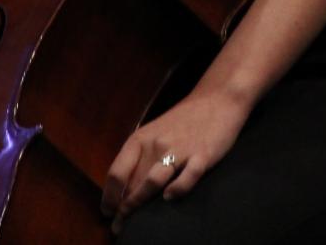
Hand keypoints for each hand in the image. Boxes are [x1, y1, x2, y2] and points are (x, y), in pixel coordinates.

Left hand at [100, 88, 252, 233]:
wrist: (217, 98)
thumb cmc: (183, 120)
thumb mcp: (154, 134)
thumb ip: (140, 158)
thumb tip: (124, 190)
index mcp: (140, 139)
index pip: (116, 173)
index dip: (108, 197)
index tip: (107, 212)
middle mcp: (157, 144)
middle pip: (132, 182)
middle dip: (123, 208)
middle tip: (120, 226)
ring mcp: (180, 149)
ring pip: (153, 180)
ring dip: (141, 201)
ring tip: (138, 220)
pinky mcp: (203, 154)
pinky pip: (189, 175)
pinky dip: (178, 188)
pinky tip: (170, 197)